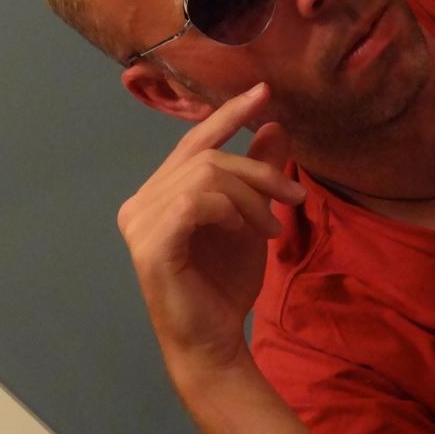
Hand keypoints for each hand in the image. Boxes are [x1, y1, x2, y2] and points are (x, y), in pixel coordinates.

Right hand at [117, 82, 305, 391]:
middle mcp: (140, 202)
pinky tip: (246, 231)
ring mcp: (140, 222)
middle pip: (206, 156)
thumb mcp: (252, 219)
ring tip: (273, 227)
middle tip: (294, 197)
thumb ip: (258, 173)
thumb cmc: (225, 284)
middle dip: (258, 171)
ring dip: (252, 197)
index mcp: (159, 193)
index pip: (194, 142)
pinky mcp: (150, 245)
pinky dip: (231, 210)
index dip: (228, 114)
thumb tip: (276, 126)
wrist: (214, 342)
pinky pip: (197, 202)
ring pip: (206, 176)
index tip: (265, 91)